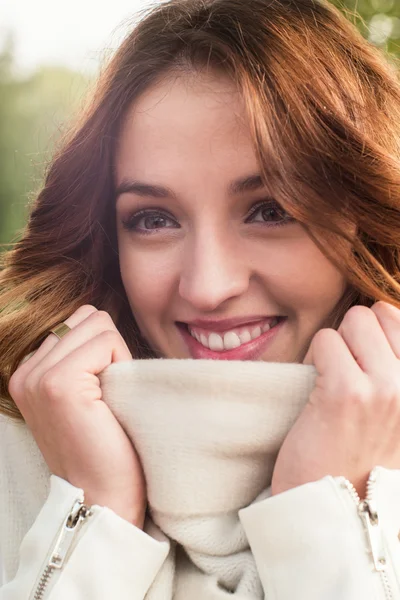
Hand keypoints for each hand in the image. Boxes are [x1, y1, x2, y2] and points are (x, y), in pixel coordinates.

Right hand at [9, 305, 145, 526]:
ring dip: (116, 355)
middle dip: (110, 347)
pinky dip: (121, 363)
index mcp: (28, 372)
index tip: (102, 390)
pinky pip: (107, 341)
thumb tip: (102, 318)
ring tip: (109, 395)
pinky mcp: (59, 383)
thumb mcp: (82, 394)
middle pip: (88, 317)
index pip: (76, 321)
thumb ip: (80, 357)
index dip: (103, 349)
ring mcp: (38, 376)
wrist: (100, 496)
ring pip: (98, 323)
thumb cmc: (103, 447)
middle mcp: (25, 371)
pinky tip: (113, 399)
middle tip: (110, 391)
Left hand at [271, 301, 399, 497]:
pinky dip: (313, 359)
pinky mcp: (347, 392)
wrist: (334, 507)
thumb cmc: (356, 456)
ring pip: (352, 321)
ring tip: (330, 381)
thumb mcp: (393, 413)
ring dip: (333, 347)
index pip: (397, 315)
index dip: (369, 334)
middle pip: (374, 313)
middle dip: (351, 336)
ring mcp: (386, 388)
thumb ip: (390, 368)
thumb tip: (375, 314)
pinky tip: (316, 389)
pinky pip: (325, 340)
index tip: (360, 364)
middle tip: (343, 372)